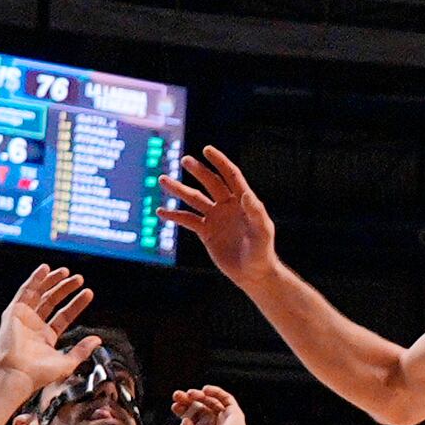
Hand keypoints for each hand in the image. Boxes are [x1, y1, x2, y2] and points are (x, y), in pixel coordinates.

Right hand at [0, 263, 97, 395]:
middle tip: (78, 279)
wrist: (18, 374)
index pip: (64, 315)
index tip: (88, 293)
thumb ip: (82, 350)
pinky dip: (35, 279)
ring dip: (51, 281)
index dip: (77, 304)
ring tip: (66, 271)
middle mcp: (34, 326)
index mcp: (45, 338)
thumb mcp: (67, 362)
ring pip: (39, 294)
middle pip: (52, 301)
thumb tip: (97, 340)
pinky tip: (45, 269)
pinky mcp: (13, 312)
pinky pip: (25, 291)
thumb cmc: (38, 374)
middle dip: (65, 289)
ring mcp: (23, 318)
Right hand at [162, 150, 278, 282]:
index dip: (220, 162)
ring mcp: (215, 218)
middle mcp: (227, 206)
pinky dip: (174, 216)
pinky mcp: (206, 232)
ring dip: (179, 190)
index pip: (230, 175)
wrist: (253, 274)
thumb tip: (246, 194)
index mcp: (242, 202)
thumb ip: (255, 213)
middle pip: (211, 183)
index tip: (207, 150)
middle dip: (198, 171)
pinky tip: (161, 211)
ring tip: (163, 180)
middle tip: (185, 160)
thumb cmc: (263, 253)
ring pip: (194, 199)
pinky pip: (187, 220)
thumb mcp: (262, 232)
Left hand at [172, 386, 250, 424]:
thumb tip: (186, 420)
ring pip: (212, 402)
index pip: (192, 419)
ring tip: (190, 393)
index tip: (175, 405)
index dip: (182, 410)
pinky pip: (226, 399)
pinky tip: (205, 390)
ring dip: (199, 395)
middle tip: (177, 394)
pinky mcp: (234, 415)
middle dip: (187, 400)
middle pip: (200, 408)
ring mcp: (225, 421)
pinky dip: (216, 392)